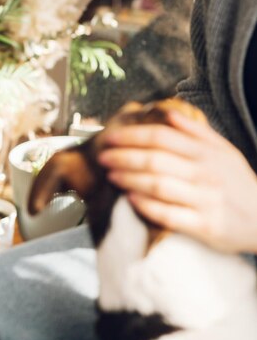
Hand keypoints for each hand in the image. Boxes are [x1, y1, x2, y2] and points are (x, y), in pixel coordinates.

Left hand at [98, 111, 256, 253]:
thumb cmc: (238, 185)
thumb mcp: (225, 153)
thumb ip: (196, 132)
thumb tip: (168, 113)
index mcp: (207, 153)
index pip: (162, 137)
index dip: (132, 136)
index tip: (110, 136)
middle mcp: (205, 174)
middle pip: (155, 160)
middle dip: (123, 156)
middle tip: (102, 156)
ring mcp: (205, 200)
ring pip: (158, 185)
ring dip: (130, 179)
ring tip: (111, 175)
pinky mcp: (205, 226)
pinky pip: (169, 214)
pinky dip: (147, 206)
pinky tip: (130, 200)